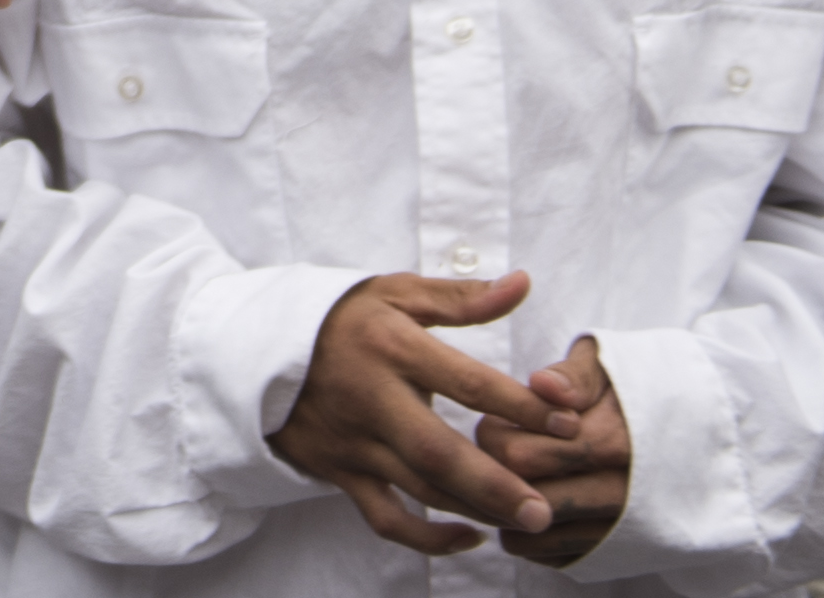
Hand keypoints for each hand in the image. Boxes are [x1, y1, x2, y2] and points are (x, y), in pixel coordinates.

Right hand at [267, 273, 576, 551]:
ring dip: (475, 510)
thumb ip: (460, 297)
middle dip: (494, 484)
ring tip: (527, 521)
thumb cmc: (341, 318)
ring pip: (418, 489)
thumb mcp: (394, 293)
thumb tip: (522, 284)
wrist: (256, 345)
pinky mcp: (338, 471)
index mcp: (389, 345)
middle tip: (545, 507)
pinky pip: (385, 517)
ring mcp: (352, 440)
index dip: (519, 404)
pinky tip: (470, 537)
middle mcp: (370, 397)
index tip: (568, 422)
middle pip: (437, 451)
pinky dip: (427, 538)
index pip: (464, 380)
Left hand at [476, 338, 630, 567]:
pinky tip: (532, 507)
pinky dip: (534, 538)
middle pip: (525, 497)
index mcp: (612, 443)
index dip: (494, 437)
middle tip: (495, 454)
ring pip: (536, 536)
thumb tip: (543, 385)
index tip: (495, 422)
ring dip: (509, 510)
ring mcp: (620, 531)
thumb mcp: (612, 364)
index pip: (521, 455)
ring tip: (509, 478)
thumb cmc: (639, 391)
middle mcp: (618, 495)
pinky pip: (556, 557)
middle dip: (496, 474)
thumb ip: (574, 376)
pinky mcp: (619, 554)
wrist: (704, 441)